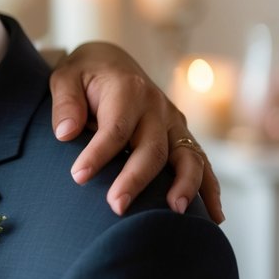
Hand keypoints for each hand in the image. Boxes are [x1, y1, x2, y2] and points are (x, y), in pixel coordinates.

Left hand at [50, 42, 223, 222]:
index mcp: (128, 89)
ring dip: (184, 185)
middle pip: (152, 148)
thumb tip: (66, 133)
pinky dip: (210, 188)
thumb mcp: (65, 77)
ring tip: (173, 212)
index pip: (115, 127)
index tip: (78, 177)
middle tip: (116, 206)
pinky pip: (200, 162)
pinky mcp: (182, 135)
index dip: (98, 154)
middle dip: (135, 179)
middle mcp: (157, 106)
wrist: (112, 61)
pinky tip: (213, 216)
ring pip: (187, 156)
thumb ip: (65, 103)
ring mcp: (174, 122)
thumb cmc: (84, 75)